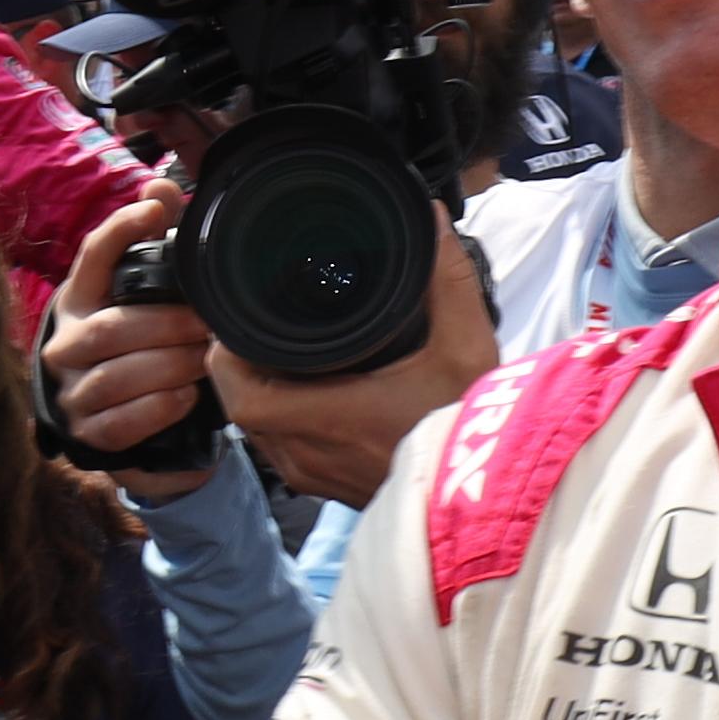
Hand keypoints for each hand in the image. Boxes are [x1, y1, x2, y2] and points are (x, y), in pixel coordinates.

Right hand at [34, 193, 219, 475]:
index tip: (156, 211)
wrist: (111, 414)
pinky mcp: (87, 433)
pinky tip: (186, 396)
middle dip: (167, 327)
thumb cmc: (136, 340)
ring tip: (204, 361)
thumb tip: (161, 187)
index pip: (92, 256)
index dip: (121, 230)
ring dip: (169, 367)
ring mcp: (72, 391)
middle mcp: (66, 343)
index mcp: (79, 299)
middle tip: (207, 326)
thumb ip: (156, 242)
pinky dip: (158, 409)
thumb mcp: (143, 294)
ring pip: (116, 378)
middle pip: (111, 330)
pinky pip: (120, 423)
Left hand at [217, 242, 498, 511]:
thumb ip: (449, 280)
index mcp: (330, 418)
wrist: (491, 498)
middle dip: (239, 366)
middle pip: (242, 408)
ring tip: (274, 349)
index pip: (240, 393)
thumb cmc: (472, 428)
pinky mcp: (330, 489)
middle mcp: (311, 454)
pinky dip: (282, 417)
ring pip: (260, 431)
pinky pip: (283, 449)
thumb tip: (433, 221)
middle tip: (253, 324)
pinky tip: (306, 389)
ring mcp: (317, 477)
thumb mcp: (467, 347)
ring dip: (260, 393)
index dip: (227, 356)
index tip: (236, 319)